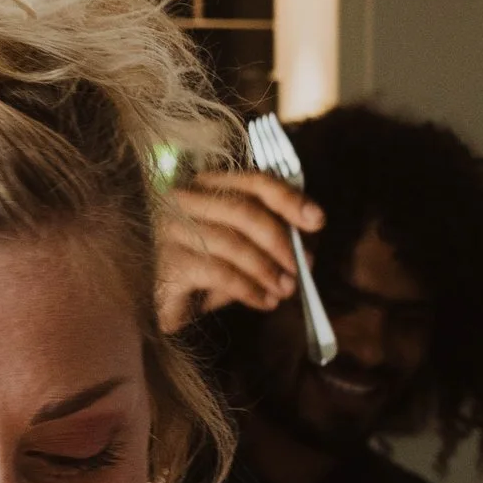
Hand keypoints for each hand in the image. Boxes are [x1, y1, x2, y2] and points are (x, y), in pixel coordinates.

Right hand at [155, 167, 321, 331]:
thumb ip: (272, 241)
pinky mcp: (168, 264)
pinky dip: (248, 289)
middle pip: (243, 210)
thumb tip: (307, 252)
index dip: (288, 198)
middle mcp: (184, 200)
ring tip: (285, 289)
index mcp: (207, 185)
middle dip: (279, 241)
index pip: (254, 180)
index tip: (317, 221)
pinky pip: (218, 273)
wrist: (166, 302)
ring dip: (266, 270)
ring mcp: (171, 230)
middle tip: (299, 268)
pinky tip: (263, 301)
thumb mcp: (244, 248)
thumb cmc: (208, 270)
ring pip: (232, 243)